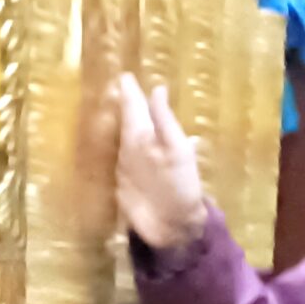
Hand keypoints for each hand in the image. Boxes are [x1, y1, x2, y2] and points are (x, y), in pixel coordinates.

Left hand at [114, 72, 206, 251]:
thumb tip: (157, 90)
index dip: (130, 91)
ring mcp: (124, 171)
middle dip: (128, 106)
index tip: (125, 76)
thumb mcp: (178, 149)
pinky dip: (133, 148)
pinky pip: (129, 160)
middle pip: (127, 123)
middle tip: (127, 89)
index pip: (132, 107)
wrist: (170, 227)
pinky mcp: (126, 188)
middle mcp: (126, 151)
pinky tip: (140, 149)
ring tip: (134, 113)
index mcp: (138, 137)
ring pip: (126, 141)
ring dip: (129, 126)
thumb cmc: (180, 186)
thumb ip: (164, 118)